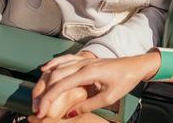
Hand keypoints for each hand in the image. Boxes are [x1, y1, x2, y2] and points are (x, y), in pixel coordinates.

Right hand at [32, 53, 157, 119]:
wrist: (136, 65)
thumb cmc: (125, 79)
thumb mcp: (109, 98)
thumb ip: (88, 105)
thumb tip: (70, 113)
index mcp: (88, 72)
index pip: (61, 85)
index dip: (48, 99)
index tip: (41, 112)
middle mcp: (83, 63)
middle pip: (55, 75)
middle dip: (43, 92)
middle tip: (37, 108)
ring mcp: (84, 60)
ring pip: (57, 67)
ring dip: (45, 80)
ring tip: (37, 95)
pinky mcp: (86, 60)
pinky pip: (65, 59)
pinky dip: (53, 63)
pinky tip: (45, 69)